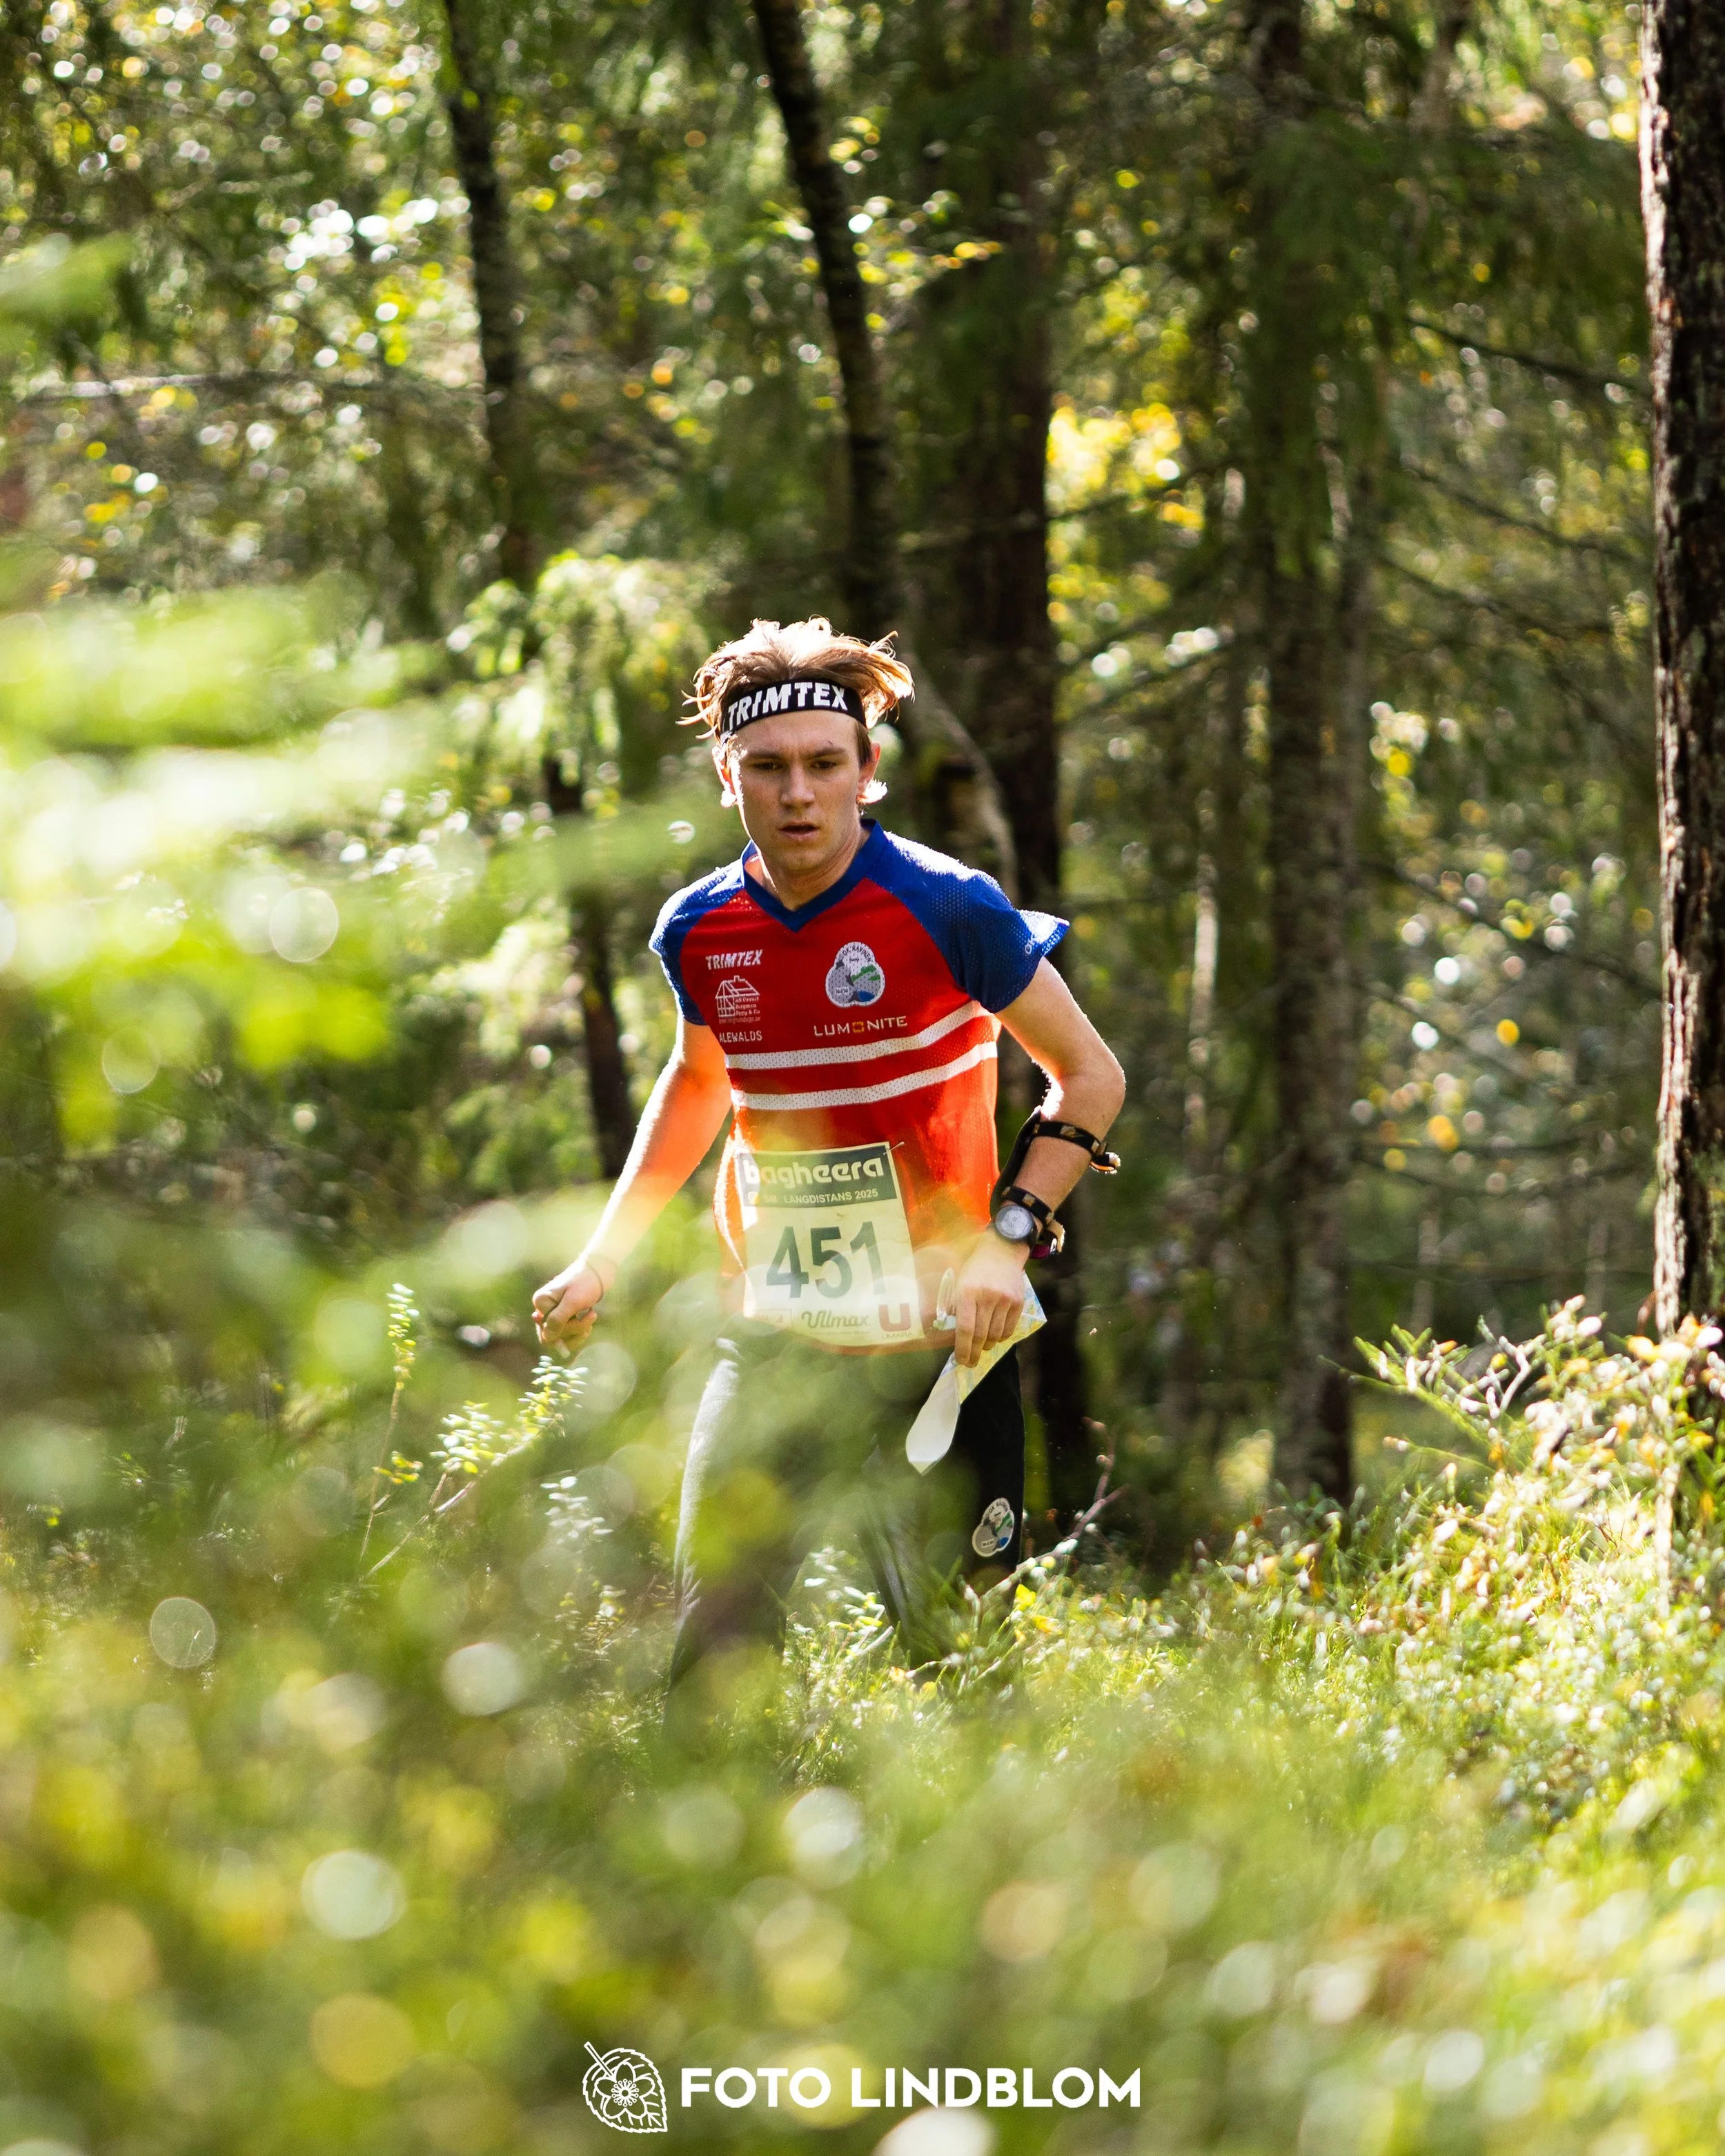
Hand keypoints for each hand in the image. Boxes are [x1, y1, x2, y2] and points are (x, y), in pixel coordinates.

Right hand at [532, 1258, 606, 1350]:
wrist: (600, 1270)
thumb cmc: (586, 1283)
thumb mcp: (573, 1302)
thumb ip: (558, 1320)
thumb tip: (546, 1338)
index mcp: (541, 1302)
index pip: (547, 1331)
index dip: (566, 1330)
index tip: (582, 1318)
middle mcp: (544, 1308)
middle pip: (553, 1335)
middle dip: (574, 1330)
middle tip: (591, 1319)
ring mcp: (554, 1311)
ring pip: (562, 1335)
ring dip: (579, 1331)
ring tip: (592, 1317)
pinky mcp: (564, 1314)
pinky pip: (568, 1332)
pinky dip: (579, 1330)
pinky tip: (590, 1320)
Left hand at [952, 1231, 1028, 1368]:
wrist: (1001, 1251)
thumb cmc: (974, 1269)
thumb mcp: (958, 1283)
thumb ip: (955, 1306)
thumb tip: (952, 1334)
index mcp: (967, 1292)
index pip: (965, 1329)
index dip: (962, 1349)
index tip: (961, 1360)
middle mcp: (987, 1297)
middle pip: (980, 1335)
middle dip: (973, 1353)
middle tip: (970, 1362)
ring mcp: (1005, 1300)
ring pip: (995, 1335)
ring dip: (987, 1346)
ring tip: (981, 1348)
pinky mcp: (1018, 1302)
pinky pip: (1009, 1329)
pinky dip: (1001, 1337)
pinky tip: (994, 1337)